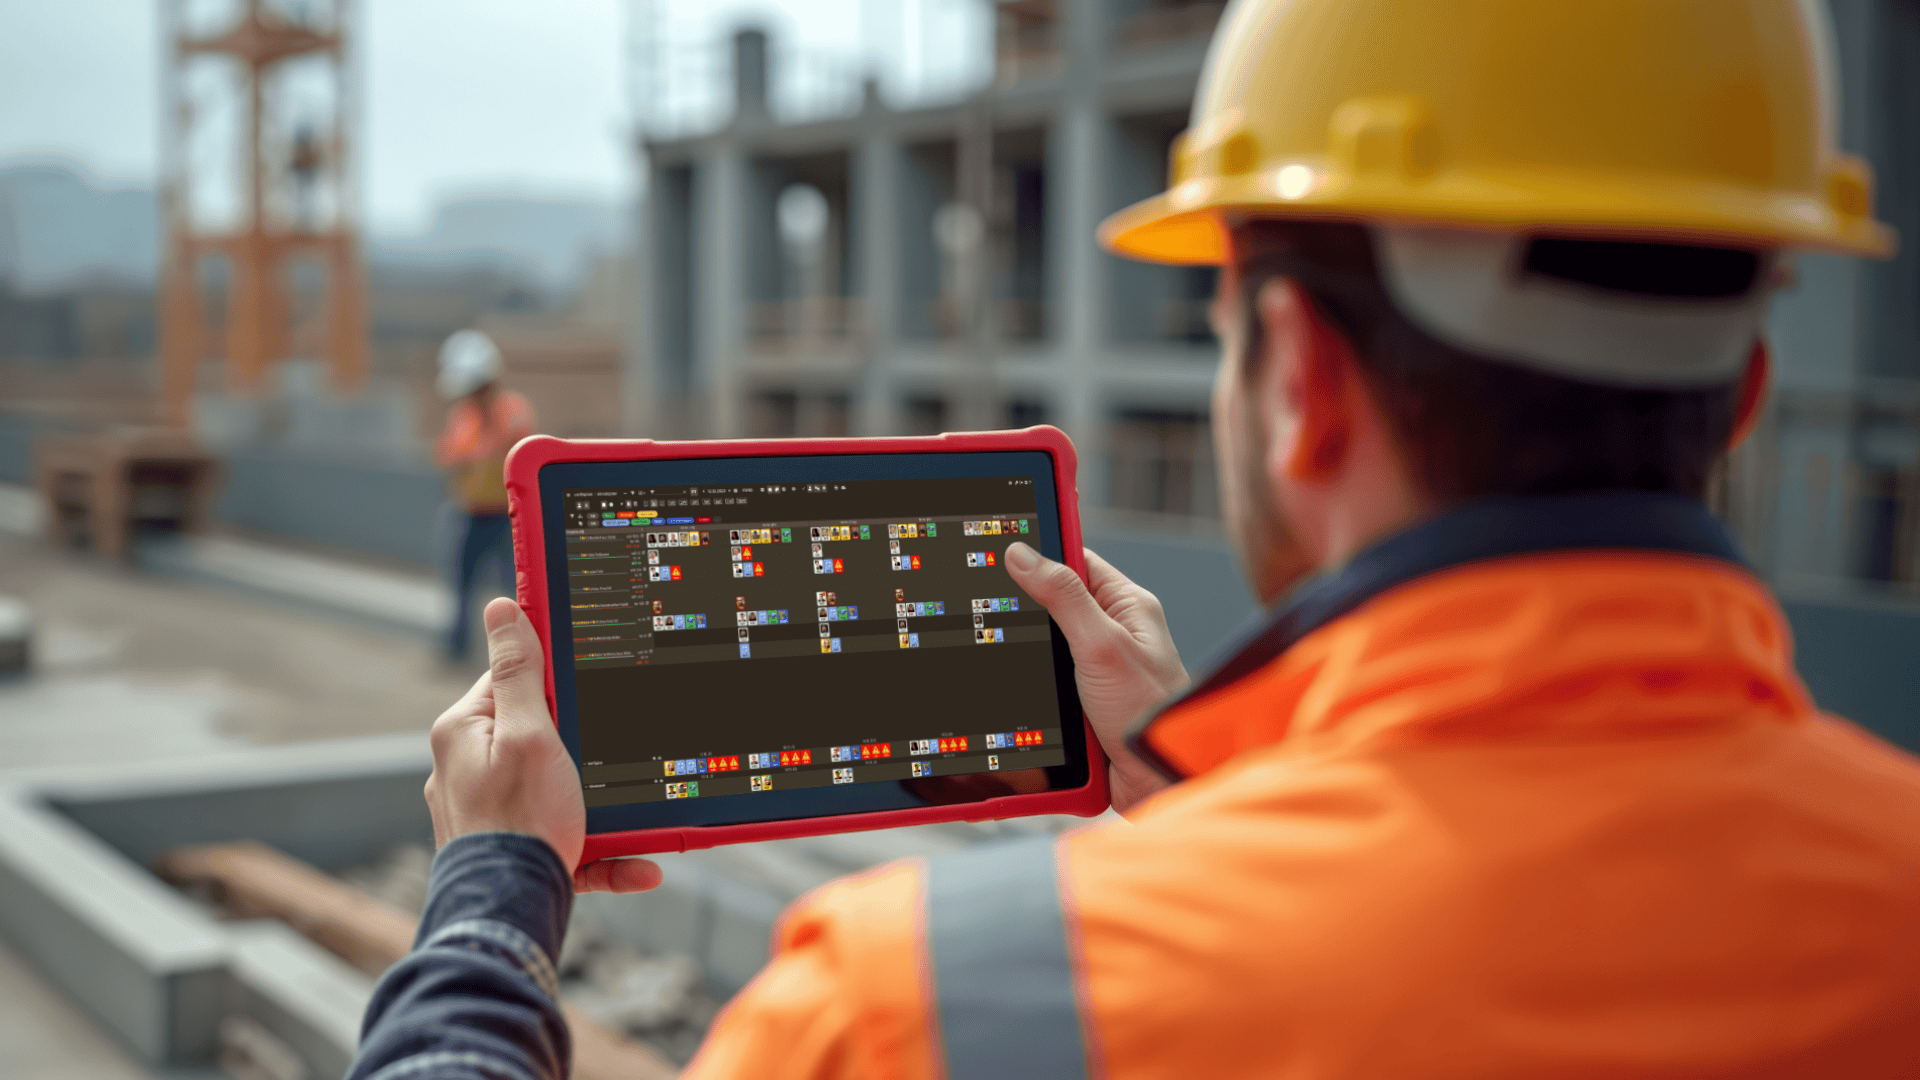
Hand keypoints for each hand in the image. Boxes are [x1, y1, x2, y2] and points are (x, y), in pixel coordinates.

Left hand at [426, 598, 662, 893]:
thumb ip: (517, 672)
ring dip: (601, 802)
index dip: (553, 673)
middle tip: (612, 748)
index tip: (589, 671)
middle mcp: (468, 769)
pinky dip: (606, 852)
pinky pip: (569, 841)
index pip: (510, 678)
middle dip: (583, 744)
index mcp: (465, 732)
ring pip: (558, 789)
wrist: (509, 916)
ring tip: (633, 815)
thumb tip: (501, 608)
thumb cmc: (519, 824)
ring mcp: (492, 812)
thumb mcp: (528, 734)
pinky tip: (641, 864)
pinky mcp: (517, 851)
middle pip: (538, 732)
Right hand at [1004, 543, 1187, 812]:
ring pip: (1046, 650)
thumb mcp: (1102, 645)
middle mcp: (1114, 635)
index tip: (1004, 548)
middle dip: (1027, 614)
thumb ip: (1064, 597)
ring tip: (1008, 659)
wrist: (1159, 781)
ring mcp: (1097, 671)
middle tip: (991, 609)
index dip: (1043, 554)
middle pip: (1055, 607)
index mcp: (1127, 607)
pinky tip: (1020, 697)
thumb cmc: (1150, 712)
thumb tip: (1024, 555)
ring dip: (1030, 661)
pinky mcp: (1084, 704)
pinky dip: (1034, 693)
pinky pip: (1048, 688)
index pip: (1078, 562)